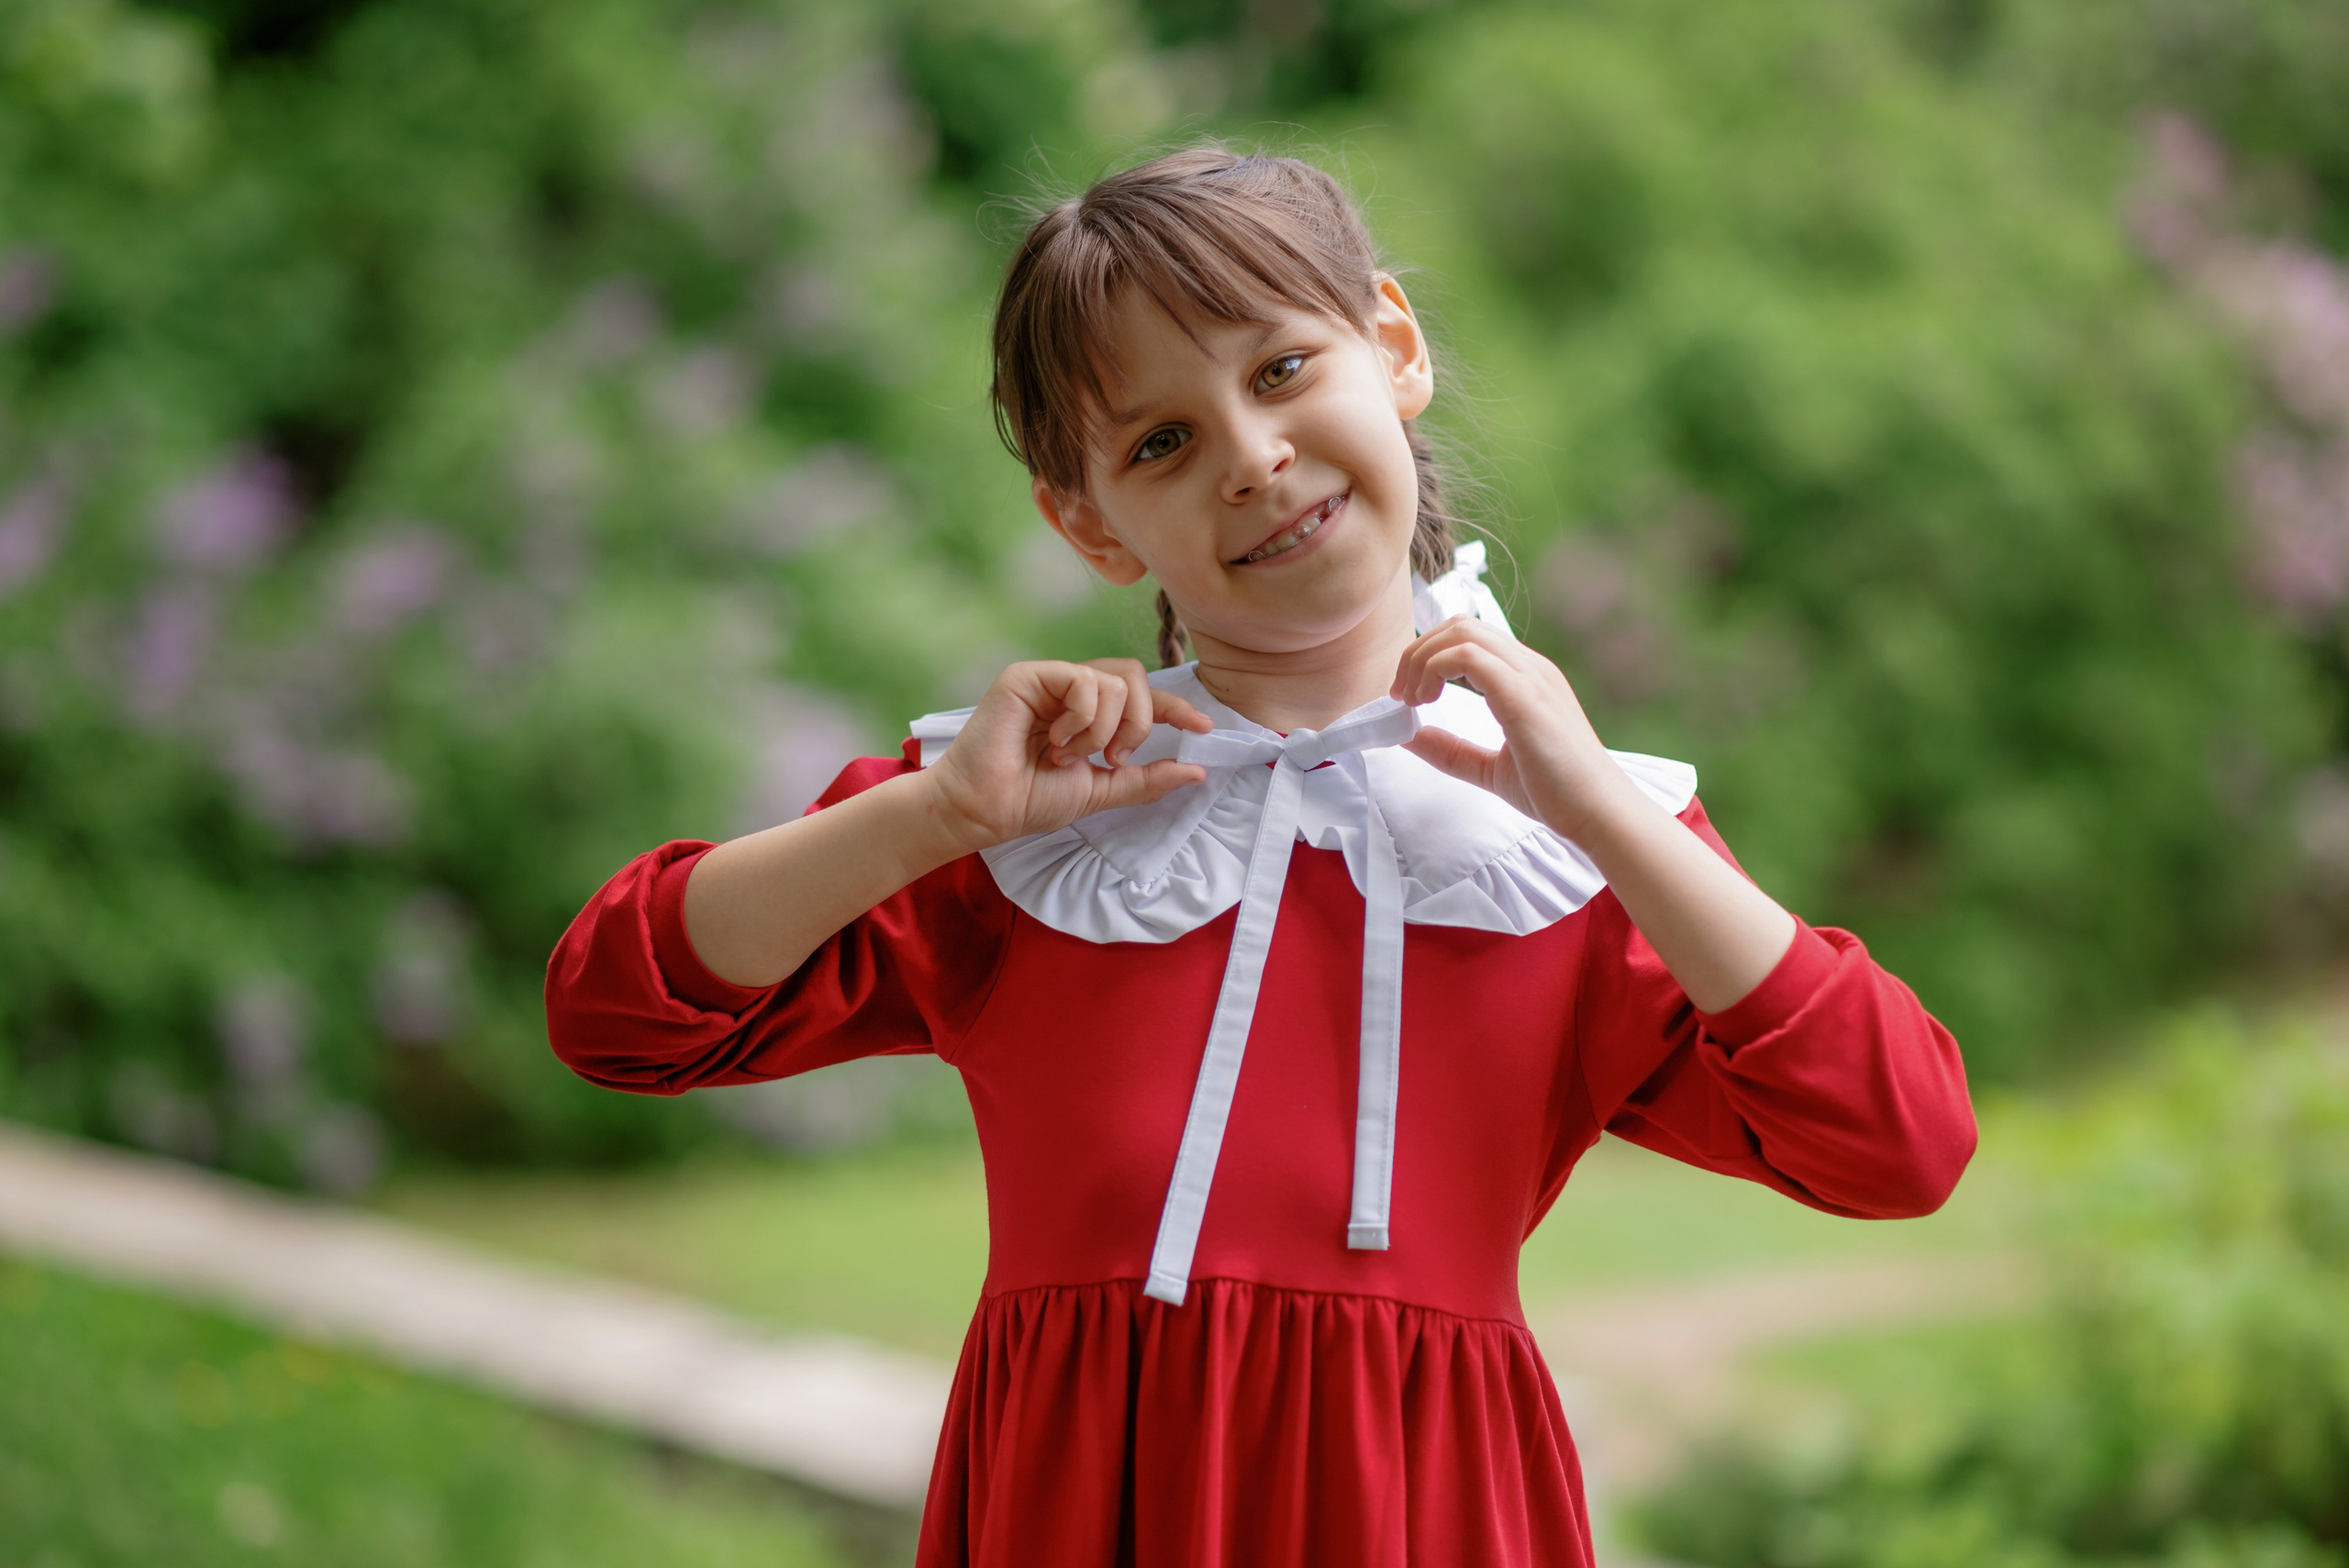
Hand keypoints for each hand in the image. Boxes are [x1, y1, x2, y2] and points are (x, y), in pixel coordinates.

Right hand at [924, 658, 1212, 852]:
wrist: (987, 809)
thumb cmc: (1030, 799)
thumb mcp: (1102, 791)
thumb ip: (1145, 779)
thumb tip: (1197, 771)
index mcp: (1089, 713)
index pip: (1142, 697)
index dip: (1174, 708)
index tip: (1203, 727)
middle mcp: (1071, 690)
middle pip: (1135, 679)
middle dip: (1139, 723)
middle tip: (1113, 758)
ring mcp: (1050, 679)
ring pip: (1115, 682)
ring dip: (1103, 730)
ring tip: (1068, 755)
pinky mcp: (1029, 675)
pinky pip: (1083, 680)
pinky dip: (1081, 718)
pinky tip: (1056, 740)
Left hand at [1389, 617, 1632, 842]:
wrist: (1599, 812)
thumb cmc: (1557, 792)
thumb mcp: (1490, 769)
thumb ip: (1452, 751)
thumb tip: (1408, 735)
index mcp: (1527, 678)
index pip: (1469, 636)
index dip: (1429, 656)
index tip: (1408, 696)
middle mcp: (1530, 667)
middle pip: (1460, 624)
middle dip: (1418, 651)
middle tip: (1400, 695)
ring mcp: (1531, 676)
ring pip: (1462, 632)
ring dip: (1422, 659)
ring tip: (1411, 699)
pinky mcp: (1524, 695)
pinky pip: (1470, 656)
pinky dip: (1435, 670)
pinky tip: (1426, 702)